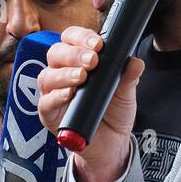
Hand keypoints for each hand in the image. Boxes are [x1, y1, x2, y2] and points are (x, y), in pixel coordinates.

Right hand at [38, 26, 141, 181]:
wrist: (112, 144)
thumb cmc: (113, 112)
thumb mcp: (126, 93)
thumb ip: (128, 77)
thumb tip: (135, 62)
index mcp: (78, 60)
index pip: (72, 38)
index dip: (82, 37)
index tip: (99, 44)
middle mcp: (62, 72)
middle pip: (56, 53)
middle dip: (74, 54)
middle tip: (92, 60)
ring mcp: (53, 93)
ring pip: (47, 76)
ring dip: (64, 74)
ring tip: (82, 77)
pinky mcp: (49, 114)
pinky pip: (45, 102)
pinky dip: (56, 97)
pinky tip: (69, 94)